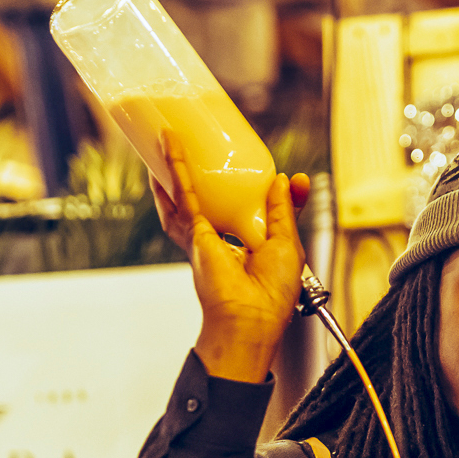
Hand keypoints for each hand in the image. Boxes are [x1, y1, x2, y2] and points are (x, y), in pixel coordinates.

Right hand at [150, 130, 309, 382]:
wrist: (252, 319)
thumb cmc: (272, 296)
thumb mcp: (289, 244)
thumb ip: (285, 211)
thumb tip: (288, 180)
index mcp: (243, 247)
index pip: (240, 210)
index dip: (245, 189)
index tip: (257, 168)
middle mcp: (219, 241)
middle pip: (203, 199)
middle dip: (195, 174)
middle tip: (194, 146)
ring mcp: (202, 238)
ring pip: (184, 194)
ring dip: (175, 165)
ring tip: (168, 138)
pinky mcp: (196, 234)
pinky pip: (184, 196)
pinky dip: (177, 169)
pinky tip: (170, 148)